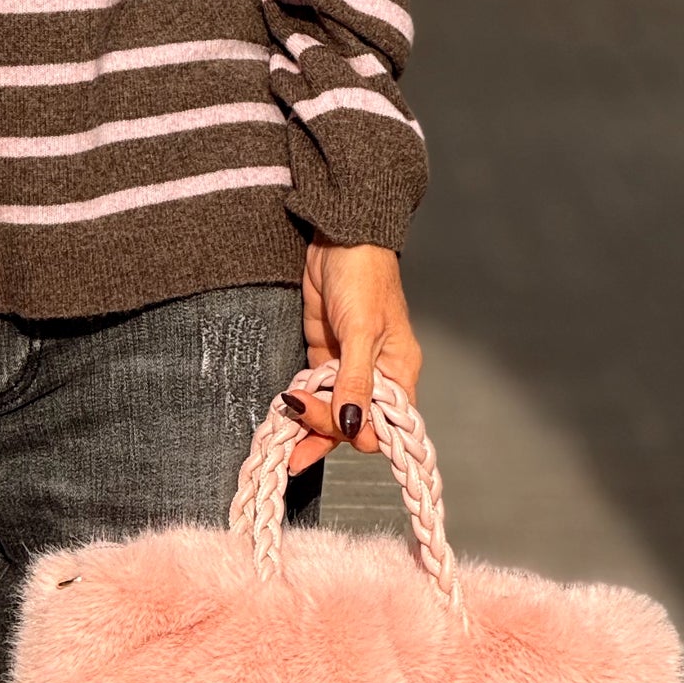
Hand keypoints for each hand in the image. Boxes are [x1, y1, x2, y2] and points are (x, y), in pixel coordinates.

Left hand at [287, 240, 422, 476]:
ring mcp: (347, 367)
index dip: (360, 432)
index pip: (385, 421)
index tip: (336, 429)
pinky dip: (302, 404)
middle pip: (353, 420)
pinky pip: (315, 391)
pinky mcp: (324, 355)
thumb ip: (356, 380)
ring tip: (285, 442)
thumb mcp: (360, 331)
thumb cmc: (363, 278)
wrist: (338, 241)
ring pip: (331, 410)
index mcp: (398, 371)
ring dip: (309, 426)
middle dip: (325, 429)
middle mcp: (376, 374)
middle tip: (296, 415)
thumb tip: (353, 425)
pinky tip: (286, 414)